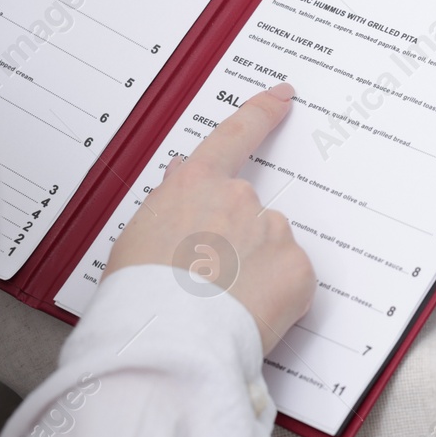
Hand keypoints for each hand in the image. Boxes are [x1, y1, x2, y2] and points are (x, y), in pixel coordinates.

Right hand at [106, 83, 313, 354]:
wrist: (168, 339)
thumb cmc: (141, 297)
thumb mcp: (138, 235)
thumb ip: (169, 203)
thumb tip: (183, 182)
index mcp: (195, 184)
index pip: (235, 134)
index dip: (262, 112)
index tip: (282, 97)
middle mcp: (239, 198)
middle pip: (248, 214)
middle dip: (236, 244)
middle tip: (208, 285)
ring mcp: (272, 230)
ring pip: (271, 249)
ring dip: (256, 272)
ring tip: (222, 307)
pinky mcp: (298, 268)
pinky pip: (291, 281)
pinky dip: (277, 298)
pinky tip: (249, 315)